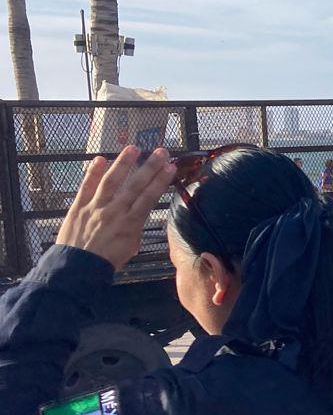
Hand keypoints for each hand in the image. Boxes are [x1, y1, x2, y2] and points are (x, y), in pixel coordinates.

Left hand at [57, 147, 173, 271]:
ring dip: (123, 163)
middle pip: (135, 185)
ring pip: (111, 181)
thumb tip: (139, 213)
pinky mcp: (79, 206)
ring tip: (133, 148)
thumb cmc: (108, 259)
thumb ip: (136, 226)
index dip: (161, 181)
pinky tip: (100, 159)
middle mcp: (115, 211)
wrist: (79, 266)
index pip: (149, 198)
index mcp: (131, 223)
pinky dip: (93, 172)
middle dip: (149, 167)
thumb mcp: (132, 245)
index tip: (171, 167)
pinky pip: (87, 186)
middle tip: (161, 152)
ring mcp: (96, 207)